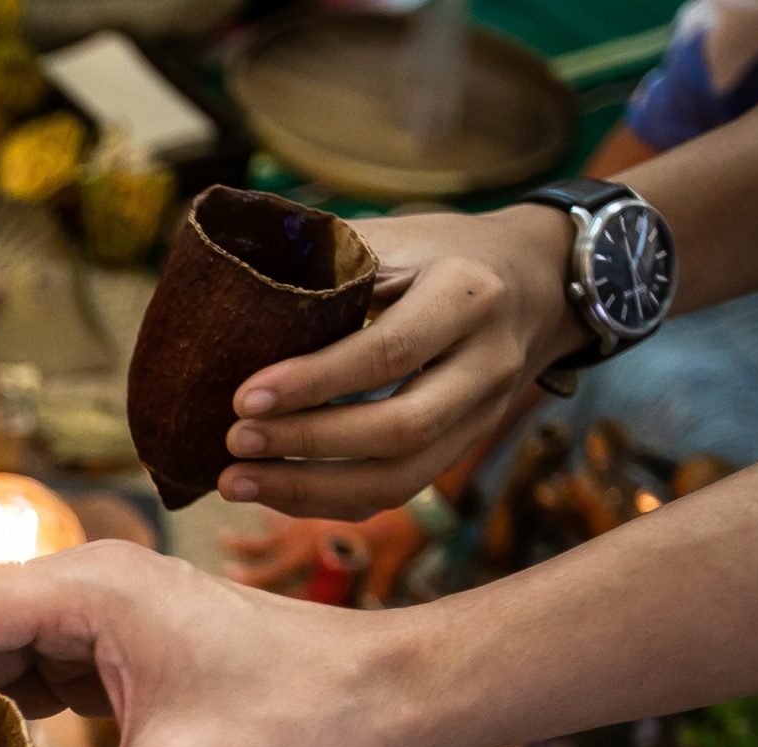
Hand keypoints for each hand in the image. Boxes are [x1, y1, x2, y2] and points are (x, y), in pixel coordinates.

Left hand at [218, 206, 582, 519]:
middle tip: (233, 441)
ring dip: (310, 491)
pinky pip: (397, 491)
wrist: (533, 280)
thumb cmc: (437, 252)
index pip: (389, 352)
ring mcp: (483, 415)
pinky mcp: (464, 447)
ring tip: (234, 481)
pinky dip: (330, 500)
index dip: (314, 382)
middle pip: (400, 429)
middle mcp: (487, 363)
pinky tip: (271, 490)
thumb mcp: (394, 236)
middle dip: (308, 444)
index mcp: (467, 296)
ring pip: (402, 478)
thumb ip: (327, 262)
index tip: (244, 396)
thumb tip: (224, 295)